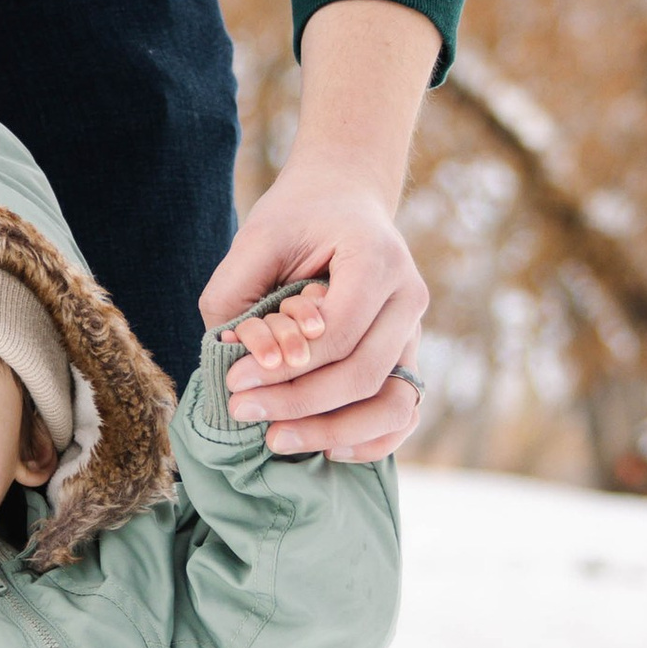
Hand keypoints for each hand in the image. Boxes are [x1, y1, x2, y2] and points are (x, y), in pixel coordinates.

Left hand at [197, 0, 438, 461]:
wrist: (345, 199)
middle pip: (364, 372)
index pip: (339, 331)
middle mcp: (408, 296)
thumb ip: (236, 292)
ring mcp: (415, 330)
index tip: (235, 380)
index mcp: (377, 258)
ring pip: (394, 403)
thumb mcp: (256, 238)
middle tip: (242, 412)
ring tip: (277, 439)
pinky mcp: (408, 356)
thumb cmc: (297, 217)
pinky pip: (404, 413)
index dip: (285, 365)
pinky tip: (323, 448)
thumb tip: (231, 358)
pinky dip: (370, 440)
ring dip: (335, 431)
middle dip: (299, 402)